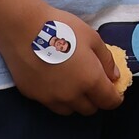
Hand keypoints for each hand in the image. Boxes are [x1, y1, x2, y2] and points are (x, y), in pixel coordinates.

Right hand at [0, 7, 124, 115]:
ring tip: (74, 85)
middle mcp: (71, 96)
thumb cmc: (63, 29)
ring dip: (76, 102)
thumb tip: (114, 77)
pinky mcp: (33, 96)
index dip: (115, 98)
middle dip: (96, 100)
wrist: (23, 29)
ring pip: (69, 110)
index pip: (108, 102)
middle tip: (94, 85)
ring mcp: (50, 98)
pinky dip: (57, 97)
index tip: (114, 90)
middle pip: (89, 109)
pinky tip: (54, 81)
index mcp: (90, 80)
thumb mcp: (93, 38)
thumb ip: (107, 60)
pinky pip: (50, 103)